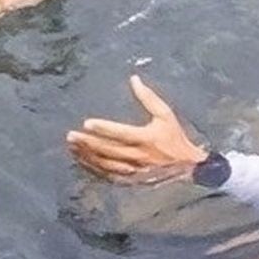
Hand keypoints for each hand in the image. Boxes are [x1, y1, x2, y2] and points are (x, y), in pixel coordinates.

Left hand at [66, 75, 206, 179]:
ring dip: (87, 156)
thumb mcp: (166, 115)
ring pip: (106, 164)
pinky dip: (94, 169)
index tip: (87, 123)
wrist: (187, 168)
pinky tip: (82, 161)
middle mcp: (138, 156)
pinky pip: (109, 175)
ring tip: (73, 147)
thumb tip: (134, 79)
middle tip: (71, 136)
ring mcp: (134, 170)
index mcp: (146, 138)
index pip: (121, 133)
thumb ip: (148, 98)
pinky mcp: (131, 179)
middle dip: (88, 143)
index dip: (104, 129)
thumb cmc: (175, 138)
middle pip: (108, 150)